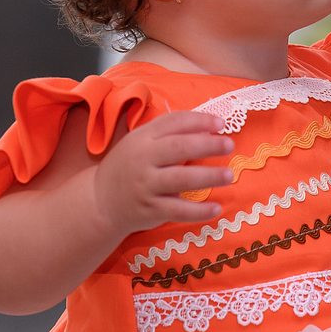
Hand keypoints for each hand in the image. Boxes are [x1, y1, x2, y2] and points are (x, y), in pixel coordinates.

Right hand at [92, 111, 234, 234]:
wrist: (101, 200)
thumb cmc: (129, 166)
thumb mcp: (140, 142)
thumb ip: (168, 133)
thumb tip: (208, 129)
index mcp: (142, 138)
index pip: (173, 123)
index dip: (199, 121)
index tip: (221, 124)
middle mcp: (143, 159)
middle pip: (179, 148)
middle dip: (207, 145)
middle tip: (229, 145)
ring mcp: (146, 185)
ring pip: (181, 179)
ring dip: (208, 176)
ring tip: (229, 175)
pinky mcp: (150, 209)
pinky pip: (178, 211)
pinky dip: (198, 211)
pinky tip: (216, 208)